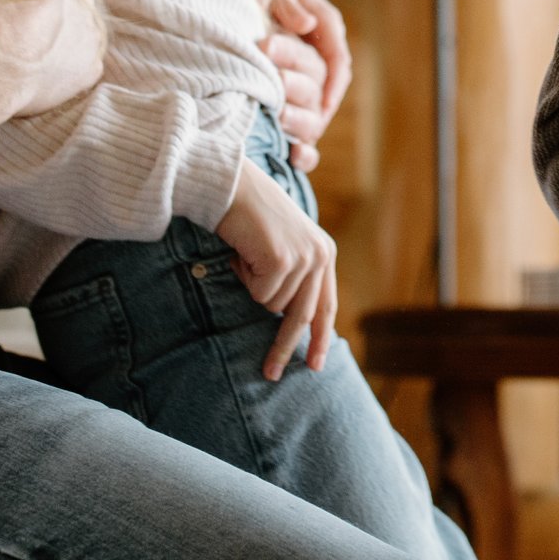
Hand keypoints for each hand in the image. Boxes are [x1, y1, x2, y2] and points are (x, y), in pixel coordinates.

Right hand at [0, 0, 103, 118]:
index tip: (7, 0)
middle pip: (65, 4)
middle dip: (40, 16)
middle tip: (11, 29)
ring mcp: (90, 36)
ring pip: (75, 36)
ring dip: (55, 43)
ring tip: (23, 53)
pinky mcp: (89, 70)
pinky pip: (82, 70)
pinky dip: (64, 74)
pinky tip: (39, 74)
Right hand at [214, 160, 337, 379]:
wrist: (232, 184)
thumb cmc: (249, 215)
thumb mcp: (280, 246)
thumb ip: (292, 277)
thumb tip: (289, 321)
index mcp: (324, 253)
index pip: (327, 306)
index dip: (321, 338)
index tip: (316, 366)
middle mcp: (321, 255)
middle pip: (302, 317)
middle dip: (284, 348)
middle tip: (270, 374)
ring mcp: (304, 258)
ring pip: (271, 305)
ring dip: (250, 285)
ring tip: (246, 256)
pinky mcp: (284, 260)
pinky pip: (258, 293)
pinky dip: (242, 277)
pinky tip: (241, 251)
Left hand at [259, 0, 350, 172]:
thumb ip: (289, 2)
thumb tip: (305, 23)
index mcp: (325, 32)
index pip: (337, 61)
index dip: (330, 80)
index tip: (318, 90)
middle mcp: (320, 63)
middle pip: (321, 87)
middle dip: (299, 89)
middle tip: (274, 85)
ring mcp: (305, 87)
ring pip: (314, 114)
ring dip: (299, 121)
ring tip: (278, 118)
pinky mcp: (289, 105)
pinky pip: (305, 136)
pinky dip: (303, 151)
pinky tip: (294, 159)